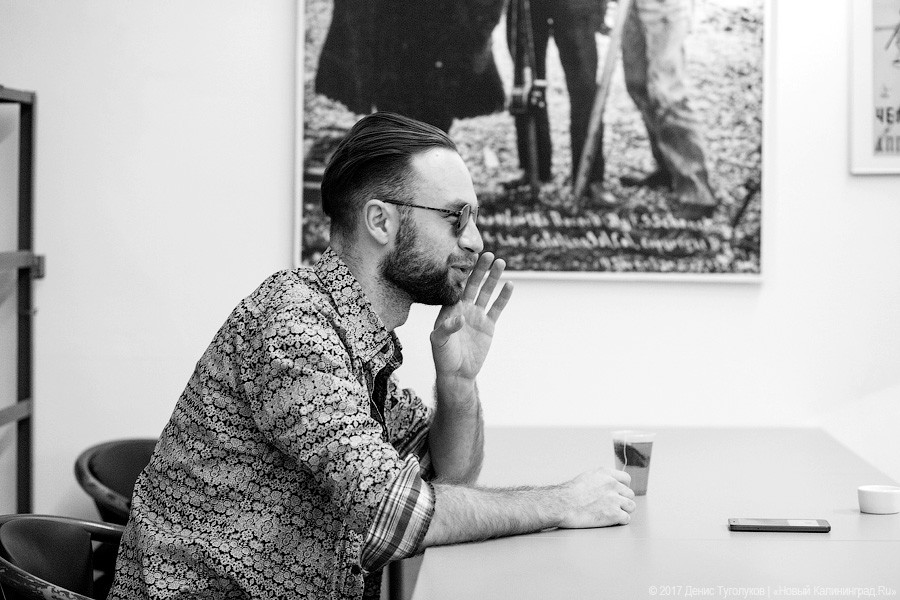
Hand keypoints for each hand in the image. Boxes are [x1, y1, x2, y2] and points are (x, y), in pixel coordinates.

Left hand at [430, 252, 512, 384]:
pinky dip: (503, 297)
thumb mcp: (438, 342)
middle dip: (480, 270)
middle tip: (488, 255)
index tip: (469, 258)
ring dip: (493, 278)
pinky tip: (509, 285)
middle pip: (473, 285)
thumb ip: (447, 328)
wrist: (457, 372)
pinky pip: (497, 308)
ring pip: (486, 292)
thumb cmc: (443, 356)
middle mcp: (463, 308)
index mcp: (449, 309)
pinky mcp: (488, 325)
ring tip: (500, 263)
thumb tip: (461, 317)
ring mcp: (477, 316)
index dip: (463, 273)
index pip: (457, 286)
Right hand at [558, 467, 635, 527]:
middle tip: (612, 506)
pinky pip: (626, 518)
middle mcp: (613, 484)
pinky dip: (620, 521)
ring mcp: (614, 499)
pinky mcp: (614, 514)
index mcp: (606, 473)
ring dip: (624, 511)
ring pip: (631, 506)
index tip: (619, 494)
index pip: (626, 479)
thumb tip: (610, 484)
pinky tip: (611, 521)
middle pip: (629, 494)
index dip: (624, 487)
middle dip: (622, 500)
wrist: (563, 505)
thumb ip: (602, 479)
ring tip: (612, 514)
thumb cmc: (570, 493)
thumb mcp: (587, 477)